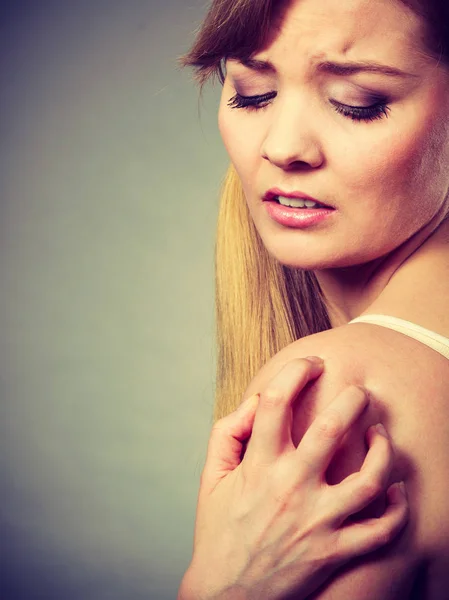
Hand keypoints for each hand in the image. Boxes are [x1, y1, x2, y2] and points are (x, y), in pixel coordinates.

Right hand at [178, 358, 408, 599]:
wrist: (227, 594)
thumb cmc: (220, 529)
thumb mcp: (212, 476)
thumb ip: (228, 432)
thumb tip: (257, 400)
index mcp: (258, 465)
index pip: (276, 401)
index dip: (297, 370)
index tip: (311, 364)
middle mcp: (291, 488)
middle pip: (332, 429)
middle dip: (353, 399)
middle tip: (358, 392)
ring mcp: (316, 521)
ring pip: (369, 479)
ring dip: (383, 450)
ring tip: (381, 434)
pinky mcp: (334, 551)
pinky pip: (380, 529)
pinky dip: (397, 508)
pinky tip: (396, 489)